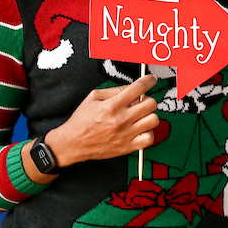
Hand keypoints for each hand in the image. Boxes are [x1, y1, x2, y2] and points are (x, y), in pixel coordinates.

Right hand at [42, 74, 160, 170]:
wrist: (73, 143)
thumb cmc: (82, 120)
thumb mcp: (93, 97)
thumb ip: (114, 90)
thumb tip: (132, 87)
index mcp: (113, 105)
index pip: (139, 88)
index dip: (149, 81)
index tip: (151, 79)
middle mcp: (122, 119)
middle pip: (151, 104)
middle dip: (147, 100)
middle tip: (141, 102)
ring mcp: (126, 134)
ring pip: (153, 120)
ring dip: (149, 116)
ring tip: (141, 117)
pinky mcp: (127, 147)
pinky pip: (149, 139)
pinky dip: (148, 133)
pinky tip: (140, 130)